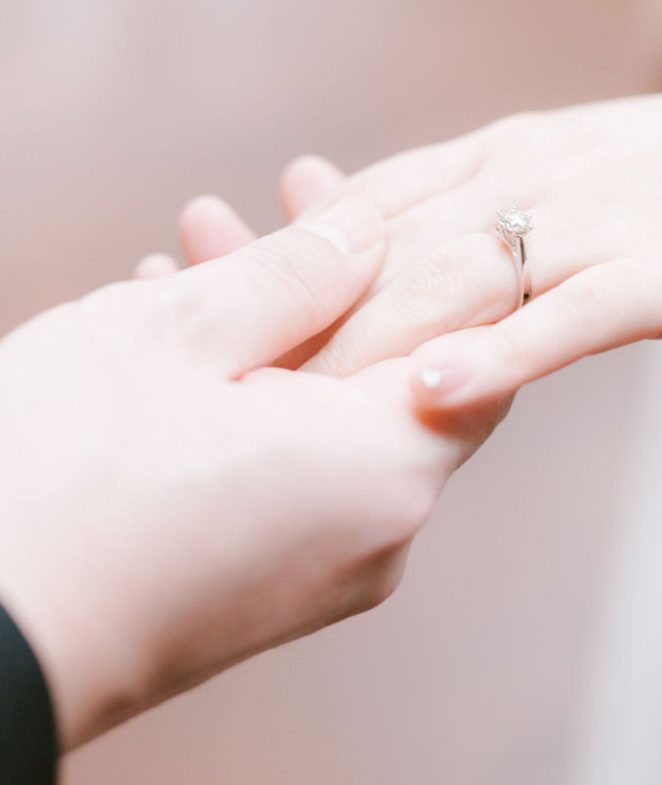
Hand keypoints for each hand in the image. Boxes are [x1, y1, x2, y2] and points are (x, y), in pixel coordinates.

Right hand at [0, 197, 500, 749]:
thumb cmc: (65, 477)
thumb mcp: (179, 333)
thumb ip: (294, 274)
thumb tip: (369, 231)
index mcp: (386, 469)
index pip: (472, 345)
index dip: (429, 251)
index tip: (364, 187)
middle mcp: (376, 535)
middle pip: (393, 375)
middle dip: (338, 277)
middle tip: (285, 189)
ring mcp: (315, 577)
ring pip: (327, 419)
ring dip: (278, 327)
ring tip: (202, 237)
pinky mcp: (255, 597)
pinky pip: (286, 471)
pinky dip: (250, 397)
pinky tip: (179, 333)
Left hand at [168, 65, 661, 410]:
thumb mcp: (585, 177)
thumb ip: (501, 209)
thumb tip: (422, 258)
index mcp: (506, 160)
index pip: (366, 213)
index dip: (277, 260)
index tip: (194, 303)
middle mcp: (530, 181)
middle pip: (385, 254)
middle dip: (284, 310)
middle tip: (184, 363)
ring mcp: (597, 224)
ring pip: (457, 283)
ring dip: (360, 341)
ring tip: (269, 404)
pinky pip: (570, 315)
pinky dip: (498, 351)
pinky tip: (434, 392)